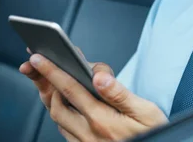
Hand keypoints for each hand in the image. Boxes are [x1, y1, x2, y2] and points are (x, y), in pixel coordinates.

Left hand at [20, 49, 167, 140]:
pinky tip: (69, 105)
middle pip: (56, 105)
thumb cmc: (154, 135)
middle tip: (41, 66)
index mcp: (102, 120)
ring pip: (58, 119)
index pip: (71, 90)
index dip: (52, 72)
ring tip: (55, 82)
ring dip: (54, 99)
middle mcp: (89, 134)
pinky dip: (63, 114)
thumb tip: (99, 76)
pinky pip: (65, 131)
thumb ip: (119, 94)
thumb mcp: (146, 112)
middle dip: (47, 84)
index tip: (38, 58)